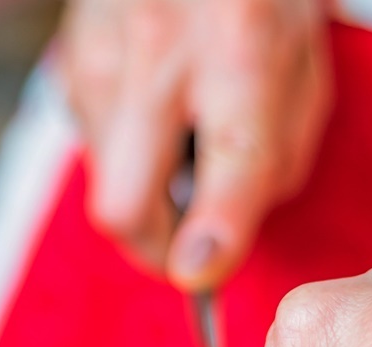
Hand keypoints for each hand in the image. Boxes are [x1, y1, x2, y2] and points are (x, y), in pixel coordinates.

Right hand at [58, 0, 330, 288]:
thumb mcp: (304, 49)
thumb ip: (280, 146)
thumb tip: (228, 231)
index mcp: (242, 47)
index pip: (230, 168)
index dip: (216, 242)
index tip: (204, 276)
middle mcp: (159, 57)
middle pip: (124, 209)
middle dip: (154, 249)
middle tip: (187, 246)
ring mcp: (98, 61)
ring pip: (105, 181)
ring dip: (144, 192)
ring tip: (181, 149)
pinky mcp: (67, 64)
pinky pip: (94, 143)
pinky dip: (126, 149)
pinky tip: (154, 109)